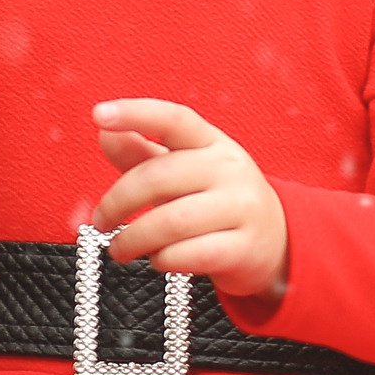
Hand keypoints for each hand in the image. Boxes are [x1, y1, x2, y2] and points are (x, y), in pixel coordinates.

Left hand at [90, 99, 289, 304]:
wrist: (274, 241)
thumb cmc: (215, 199)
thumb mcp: (184, 169)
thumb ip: (143, 153)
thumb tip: (106, 135)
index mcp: (210, 141)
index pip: (173, 118)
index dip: (135, 113)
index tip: (99, 114)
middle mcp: (229, 168)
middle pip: (158, 178)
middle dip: (117, 203)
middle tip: (101, 222)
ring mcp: (241, 208)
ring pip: (170, 223)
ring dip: (133, 239)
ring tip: (120, 248)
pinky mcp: (244, 248)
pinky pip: (189, 255)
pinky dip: (162, 260)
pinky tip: (157, 259)